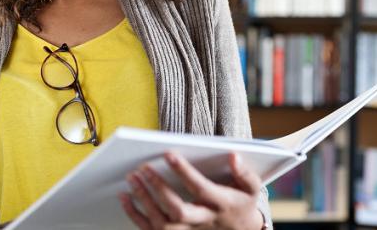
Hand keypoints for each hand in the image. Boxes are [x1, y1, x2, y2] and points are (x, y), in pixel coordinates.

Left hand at [118, 151, 264, 229]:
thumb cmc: (242, 202)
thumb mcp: (252, 188)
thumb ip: (244, 172)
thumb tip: (233, 156)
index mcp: (221, 204)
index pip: (200, 188)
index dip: (184, 172)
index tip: (168, 154)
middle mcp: (203, 220)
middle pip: (178, 210)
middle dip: (158, 189)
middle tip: (143, 168)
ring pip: (162, 223)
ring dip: (144, 201)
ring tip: (131, 179)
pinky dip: (135, 215)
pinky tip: (124, 197)